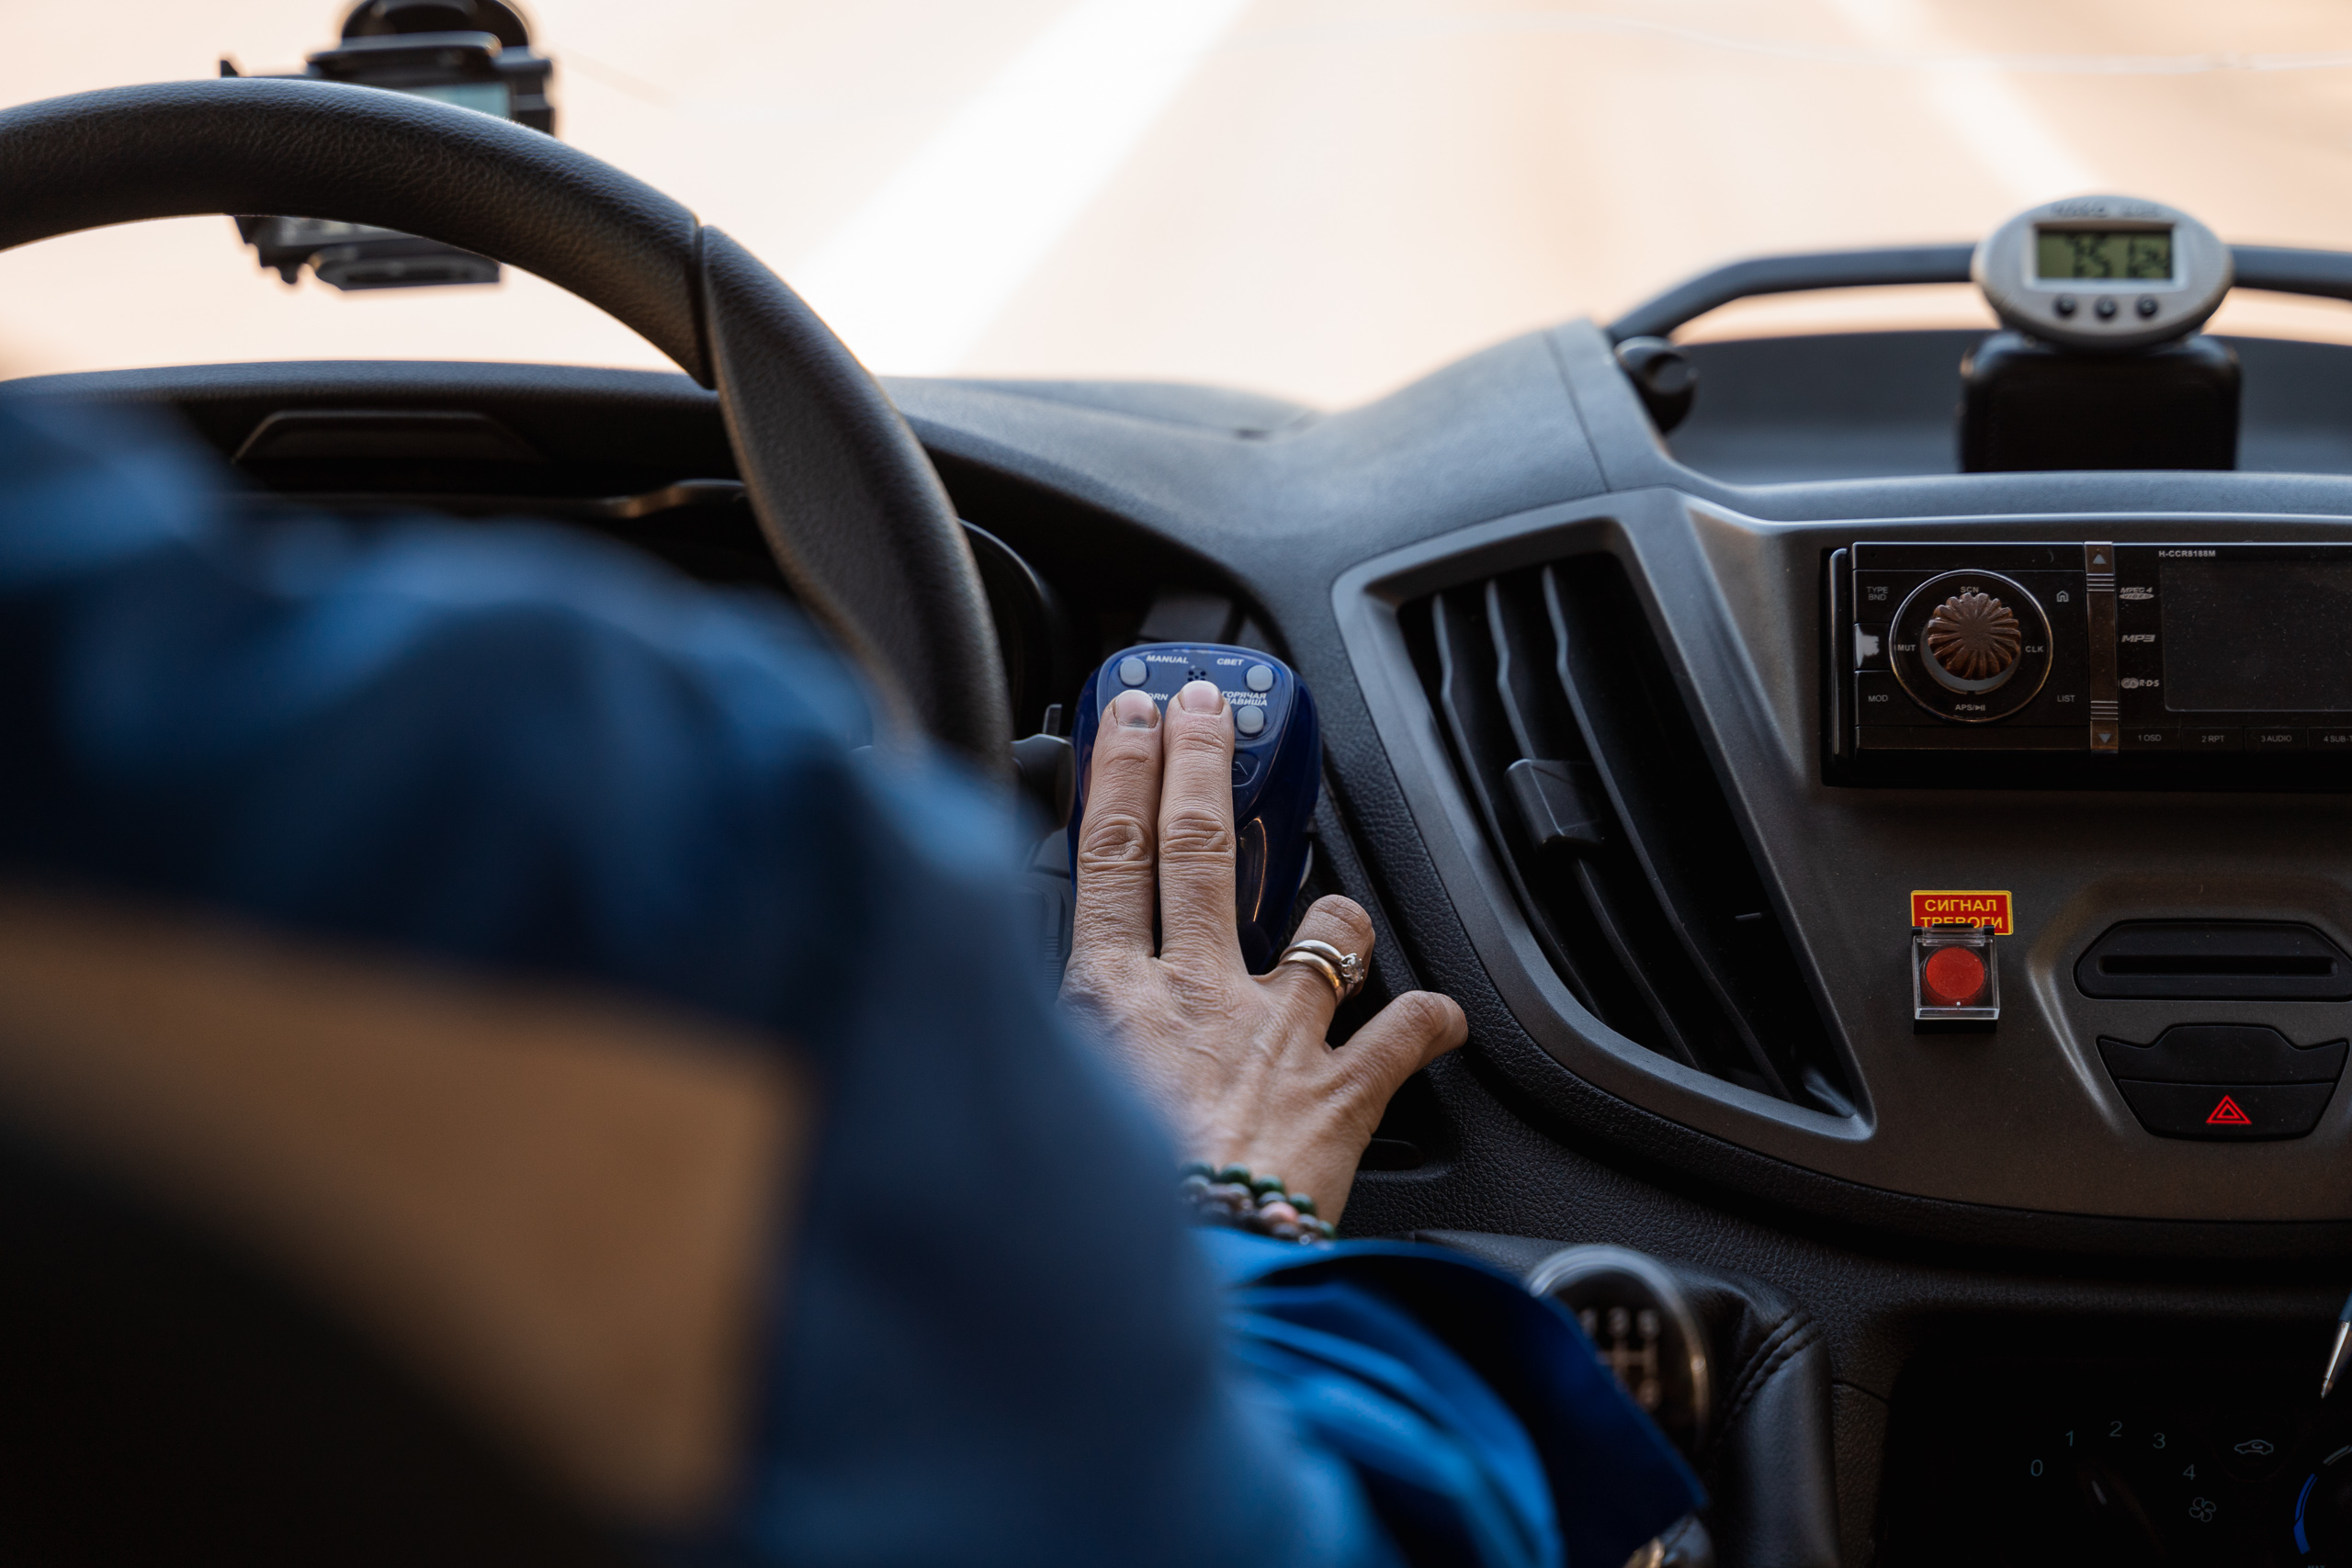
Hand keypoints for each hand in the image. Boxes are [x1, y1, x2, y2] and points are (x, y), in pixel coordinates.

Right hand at [1059, 679, 1467, 1224]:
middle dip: (1204, 762)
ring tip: (1336, 915)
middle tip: (1207, 706)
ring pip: (1324, 928)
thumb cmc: (1107, 1216)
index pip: (1109, 857)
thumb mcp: (1040, 1112)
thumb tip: (1006, 1012)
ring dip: (1335, 912)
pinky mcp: (1343, 1091)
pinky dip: (1429, 1020)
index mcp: (1109, 1000)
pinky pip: (1410, 1028)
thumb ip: (1042, 1043)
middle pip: (1200, 850)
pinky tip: (1438, 1020)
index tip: (1128, 718)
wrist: (1191, 1282)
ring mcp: (1278, 1035)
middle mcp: (1198, 997)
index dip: (1121, 774)